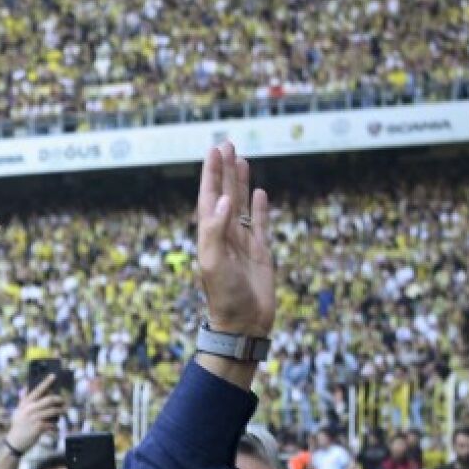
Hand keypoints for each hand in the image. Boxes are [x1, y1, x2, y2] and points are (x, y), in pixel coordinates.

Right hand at [6, 377, 67, 455]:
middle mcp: (29, 409)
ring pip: (53, 411)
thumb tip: (25, 388)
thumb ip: (23, 400)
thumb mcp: (19, 411)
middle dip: (58, 400)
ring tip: (63, 412)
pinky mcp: (38, 427)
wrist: (15, 441)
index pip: (37, 390)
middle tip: (63, 401)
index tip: (53, 375)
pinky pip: (52, 423)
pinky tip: (55, 427)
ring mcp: (34, 418)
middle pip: (49, 400)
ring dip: (60, 411)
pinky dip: (55, 425)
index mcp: (25, 403)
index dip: (46, 382)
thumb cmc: (19, 426)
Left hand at [195, 142, 275, 337]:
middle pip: (224, 195)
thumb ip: (215, 231)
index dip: (211, 174)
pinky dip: (258, 208)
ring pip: (241, 205)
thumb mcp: (213, 263)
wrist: (243, 324)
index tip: (214, 150)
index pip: (209, 198)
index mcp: (209, 236)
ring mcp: (242, 244)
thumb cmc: (224, 297)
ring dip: (240, 183)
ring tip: (242, 160)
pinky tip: (259, 192)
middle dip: (225, 171)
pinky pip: (258, 224)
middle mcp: (224, 236)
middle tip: (228, 144)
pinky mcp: (259, 253)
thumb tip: (223, 200)